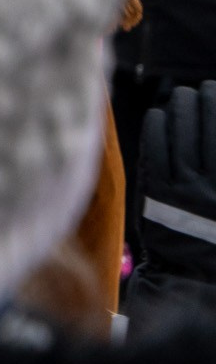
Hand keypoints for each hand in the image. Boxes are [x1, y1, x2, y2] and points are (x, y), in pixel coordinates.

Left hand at [140, 82, 215, 281]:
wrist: (195, 273)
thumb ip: (215, 159)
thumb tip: (208, 126)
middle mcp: (212, 188)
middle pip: (208, 131)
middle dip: (203, 103)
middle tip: (200, 90)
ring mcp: (185, 190)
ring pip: (181, 137)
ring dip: (181, 110)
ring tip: (182, 96)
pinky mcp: (158, 195)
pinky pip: (155, 153)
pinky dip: (157, 130)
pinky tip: (159, 115)